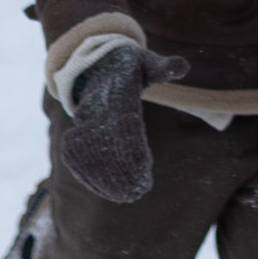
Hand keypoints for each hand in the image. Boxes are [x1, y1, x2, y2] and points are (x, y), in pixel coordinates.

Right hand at [54, 42, 177, 202]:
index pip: (124, 125)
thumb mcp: (148, 63)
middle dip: (119, 170)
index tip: (143, 168)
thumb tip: (181, 66)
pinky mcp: (77, 129)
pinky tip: (103, 190)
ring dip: (103, 177)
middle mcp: (98, 109)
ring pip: (88, 152)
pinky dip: (87, 172)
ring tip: (122, 196)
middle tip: (135, 192)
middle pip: (105, 144)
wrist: (97, 62)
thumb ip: (165, 66)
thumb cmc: (130, 68)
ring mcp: (85, 120)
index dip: (132, 149)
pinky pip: (76, 154)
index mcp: (118, 95)